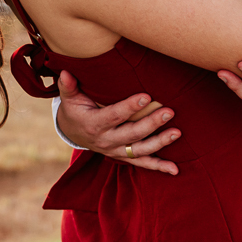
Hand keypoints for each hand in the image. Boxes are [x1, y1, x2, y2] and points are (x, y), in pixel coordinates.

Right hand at [55, 70, 180, 174]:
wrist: (72, 132)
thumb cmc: (75, 109)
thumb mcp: (69, 98)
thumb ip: (68, 86)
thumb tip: (64, 72)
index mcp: (94, 124)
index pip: (114, 116)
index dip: (129, 107)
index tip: (146, 96)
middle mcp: (106, 141)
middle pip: (132, 134)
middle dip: (151, 124)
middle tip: (169, 111)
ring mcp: (115, 151)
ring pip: (140, 150)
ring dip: (160, 143)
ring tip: (177, 133)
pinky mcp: (123, 156)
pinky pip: (142, 163)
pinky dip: (159, 166)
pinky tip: (175, 169)